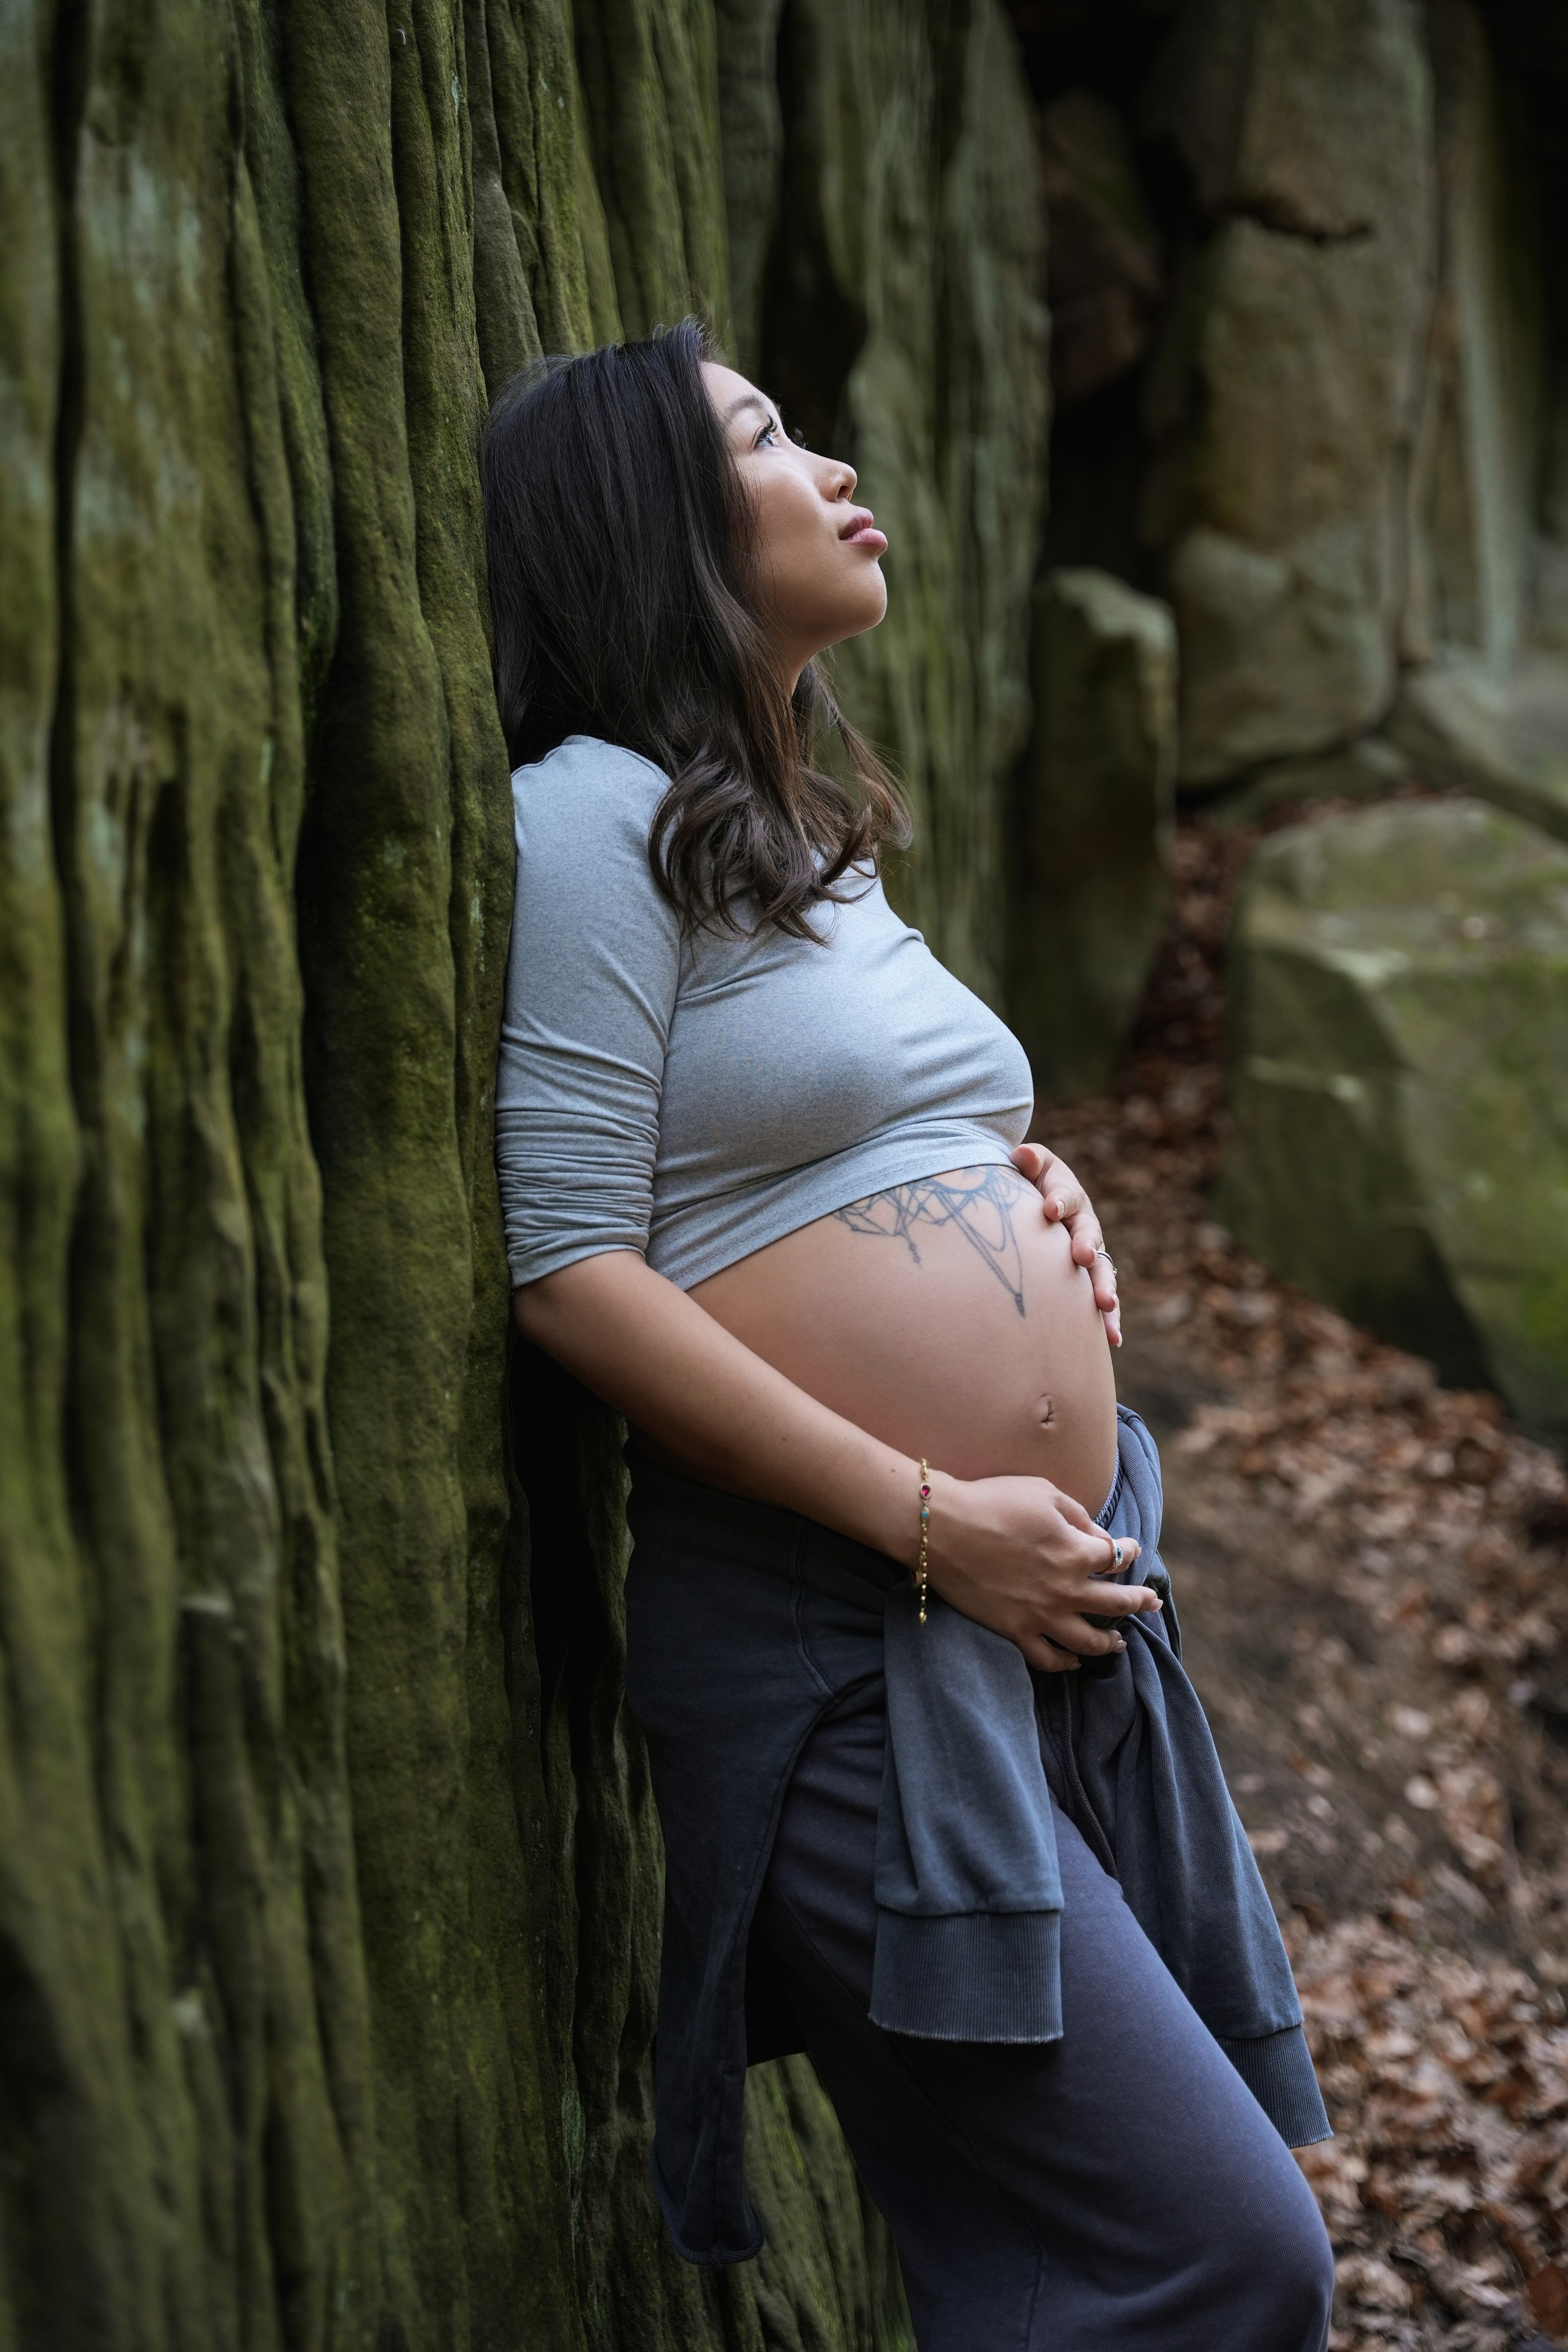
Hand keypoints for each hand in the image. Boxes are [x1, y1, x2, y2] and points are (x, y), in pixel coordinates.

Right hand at [925, 1468, 1158, 1672]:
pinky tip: (1075, 1660)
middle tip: (1152, 1602)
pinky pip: (1048, 1658)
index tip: (1129, 1549)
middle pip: (1116, 1603)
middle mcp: (1066, 1589)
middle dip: (1140, 1602)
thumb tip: (1099, 1538)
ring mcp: (1041, 1615)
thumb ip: (1079, 1516)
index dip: (1128, 1551)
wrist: (941, 1528)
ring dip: (1111, 1642)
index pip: (1117, 1556)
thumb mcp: (1044, 1493)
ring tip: (1120, 1642)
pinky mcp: (1014, 1631)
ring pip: (1090, 1640)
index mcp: (1076, 1551)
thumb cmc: (993, 1501)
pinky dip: (1066, 1662)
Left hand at [1011, 1143, 1119, 1347]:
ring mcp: (1090, 1255)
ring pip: (1101, 1271)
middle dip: (1086, 1246)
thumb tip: (1020, 1154)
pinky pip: (1099, 1300)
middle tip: (1082, 1256)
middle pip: (1089, 1235)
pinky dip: (1107, 1319)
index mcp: (1067, 1196)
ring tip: (1105, 1304)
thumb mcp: (1028, 1167)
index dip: (1059, 1200)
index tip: (1050, 1209)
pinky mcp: (1088, 1280)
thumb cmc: (1027, 1184)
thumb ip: (1028, 1161)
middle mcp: (1084, 1226)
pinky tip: (1112, 1340)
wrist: (1035, 1203)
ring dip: (1104, 1287)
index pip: (1065, 1196)